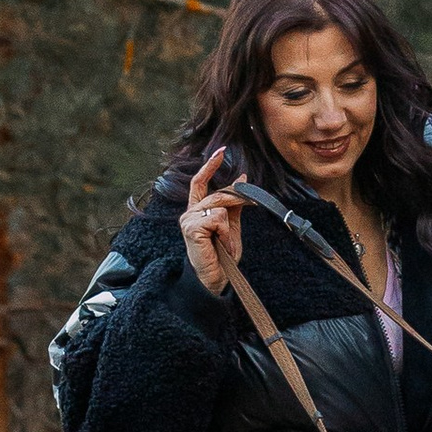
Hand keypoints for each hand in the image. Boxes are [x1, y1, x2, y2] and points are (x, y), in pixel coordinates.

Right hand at [182, 146, 245, 298]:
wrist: (216, 279)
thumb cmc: (222, 256)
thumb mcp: (231, 226)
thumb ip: (234, 204)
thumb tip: (241, 179)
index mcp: (197, 211)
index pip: (200, 183)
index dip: (210, 166)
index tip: (220, 152)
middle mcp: (189, 213)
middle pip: (218, 195)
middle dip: (236, 202)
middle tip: (243, 217)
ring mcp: (188, 220)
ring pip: (219, 206)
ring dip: (228, 228)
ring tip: (225, 244)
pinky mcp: (191, 228)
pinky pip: (217, 219)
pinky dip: (224, 234)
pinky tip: (220, 246)